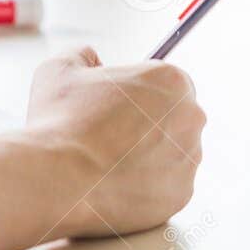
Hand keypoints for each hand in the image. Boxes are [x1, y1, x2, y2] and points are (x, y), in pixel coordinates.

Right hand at [27, 47, 204, 236]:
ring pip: (173, 155)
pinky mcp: (181, 195)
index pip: (169, 84)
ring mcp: (189, 159)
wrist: (57, 179)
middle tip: (112, 136)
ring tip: (110, 163)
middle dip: (150, 126)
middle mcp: (191, 117)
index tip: (121, 107)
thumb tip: (90, 58)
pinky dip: (146, 188)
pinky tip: (116, 185)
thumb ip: (83, 54)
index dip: (142, 95)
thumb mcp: (61, 68)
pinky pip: (167, 188)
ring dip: (149, 157)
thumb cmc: (59, 121)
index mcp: (172, 80)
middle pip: (177, 118)